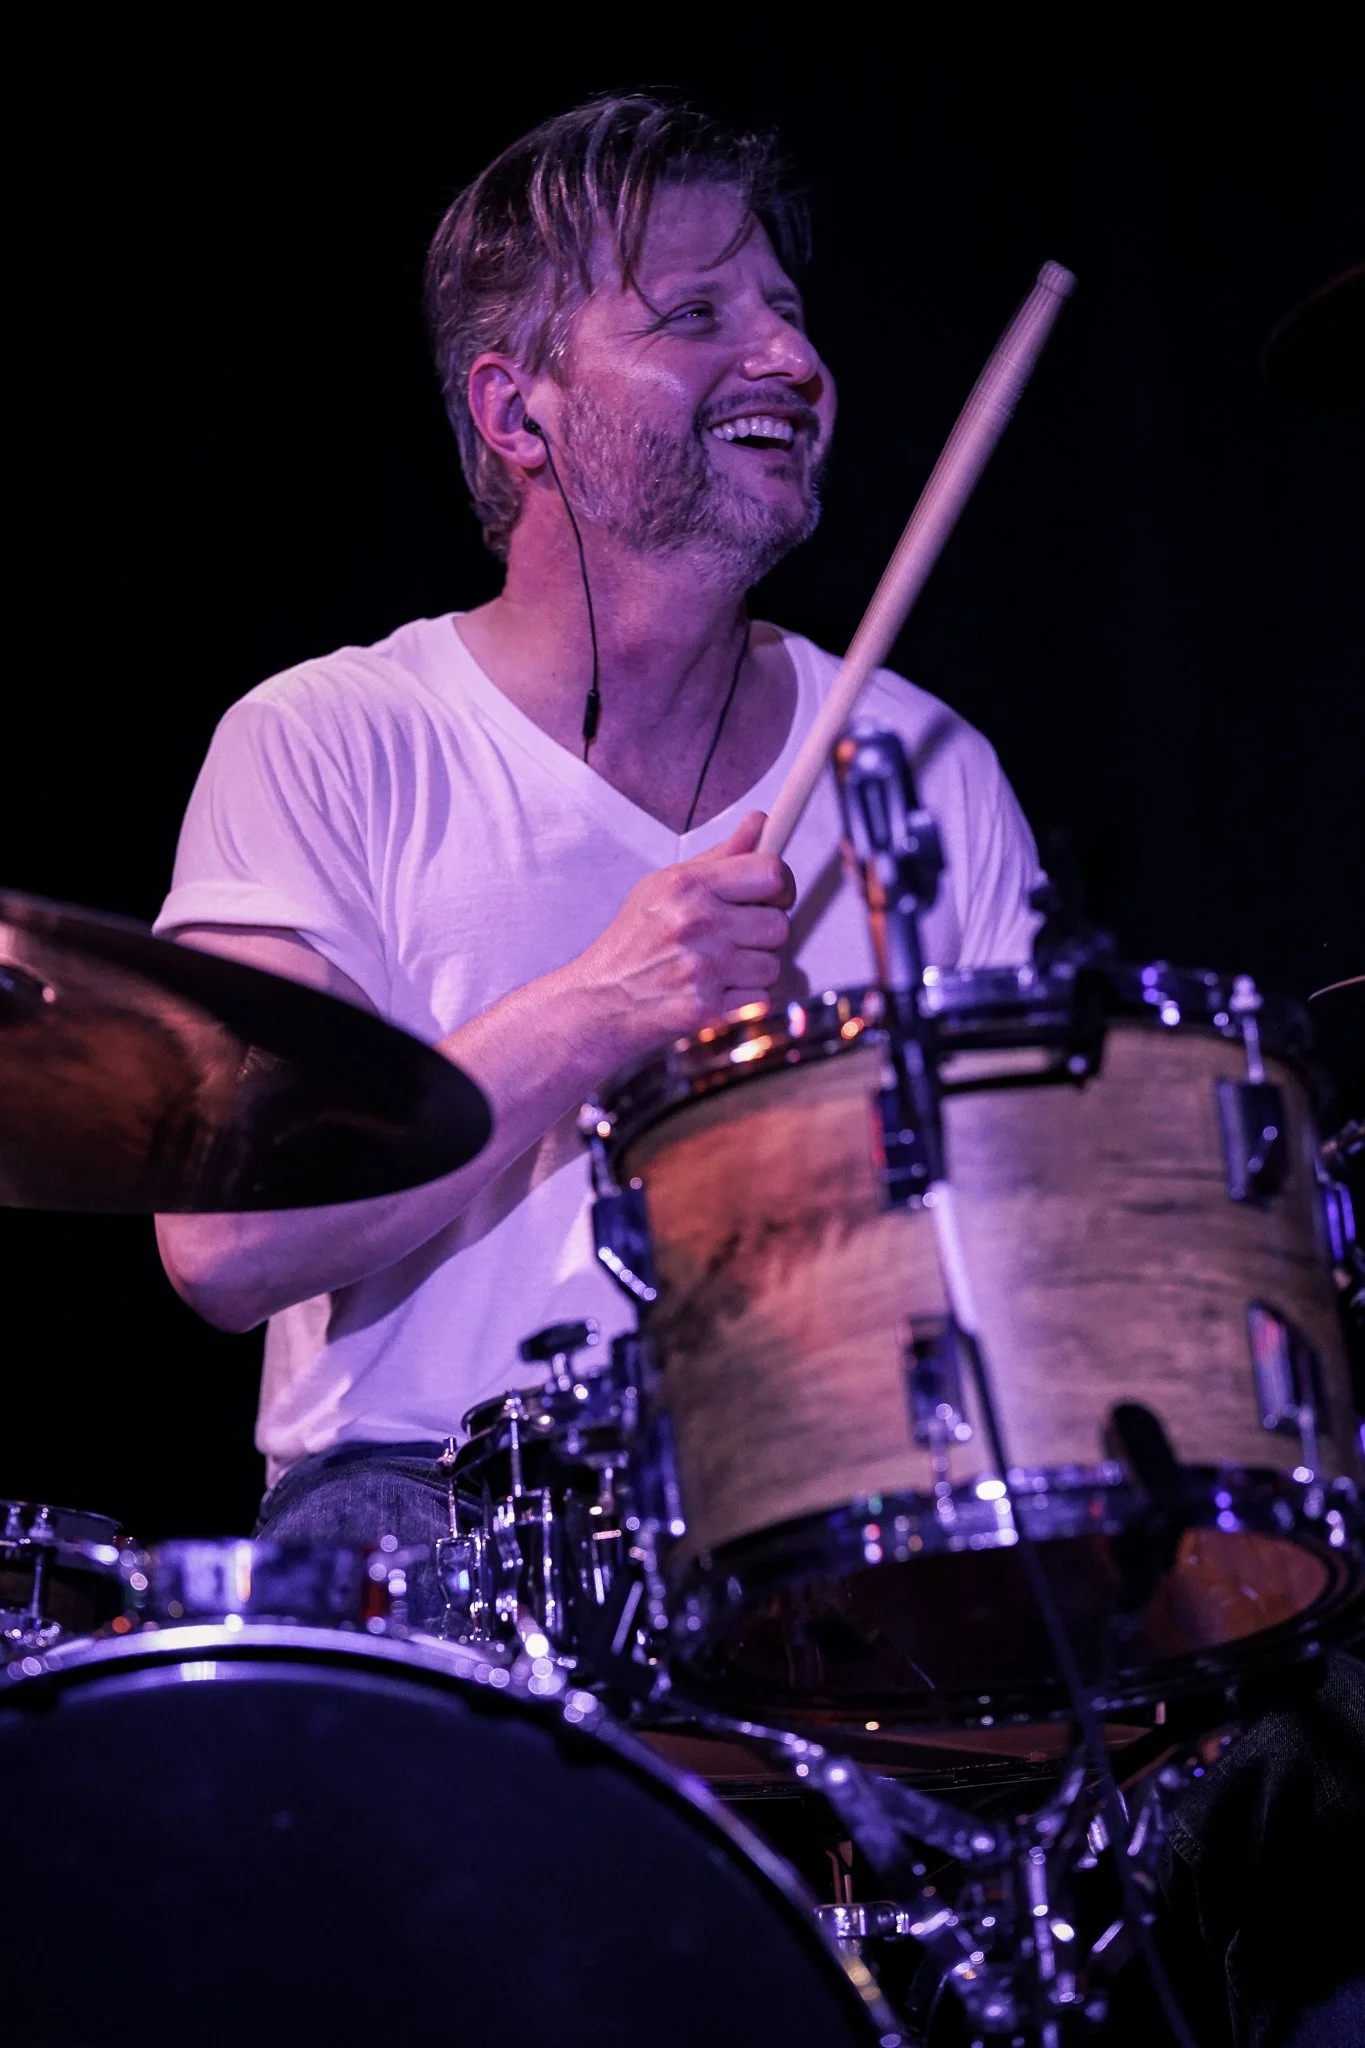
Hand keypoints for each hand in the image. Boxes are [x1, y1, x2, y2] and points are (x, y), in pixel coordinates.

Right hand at [572, 811, 794, 1059]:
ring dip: (752, 971)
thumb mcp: (664, 887)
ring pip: (772, 965)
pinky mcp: (708, 1009)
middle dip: (762, 935)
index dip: (782, 886)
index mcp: (687, 886)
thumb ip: (719, 858)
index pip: (770, 873)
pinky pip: (760, 998)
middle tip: (733, 940)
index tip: (774, 895)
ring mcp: (703, 968)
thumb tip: (760, 822)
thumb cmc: (632, 943)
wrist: (597, 1002)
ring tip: (717, 969)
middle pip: (778, 925)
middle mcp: (697, 923)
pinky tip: (713, 993)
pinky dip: (743, 1001)